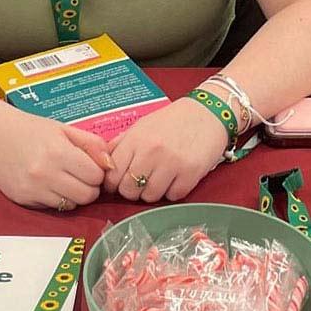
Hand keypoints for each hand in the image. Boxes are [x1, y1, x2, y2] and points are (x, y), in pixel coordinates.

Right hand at [0, 99, 112, 209]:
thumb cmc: (32, 130)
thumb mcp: (64, 129)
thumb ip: (92, 144)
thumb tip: (110, 164)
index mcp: (59, 152)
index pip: (96, 176)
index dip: (97, 172)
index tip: (89, 166)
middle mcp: (46, 173)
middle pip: (87, 196)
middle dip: (88, 187)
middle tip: (80, 175)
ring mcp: (33, 189)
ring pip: (71, 205)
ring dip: (73, 194)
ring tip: (64, 179)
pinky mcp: (23, 199)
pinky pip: (52, 208)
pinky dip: (56, 199)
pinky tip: (48, 184)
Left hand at [104, 98, 228, 202]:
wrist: (208, 113)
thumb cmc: (172, 120)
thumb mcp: (141, 126)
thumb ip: (121, 144)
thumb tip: (103, 164)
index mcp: (136, 139)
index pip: (112, 174)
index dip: (113, 182)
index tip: (119, 181)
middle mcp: (151, 152)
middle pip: (128, 190)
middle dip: (132, 190)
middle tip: (140, 181)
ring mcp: (172, 164)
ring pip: (149, 197)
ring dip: (152, 192)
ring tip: (159, 178)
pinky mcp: (191, 174)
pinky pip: (172, 196)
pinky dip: (172, 191)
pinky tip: (175, 177)